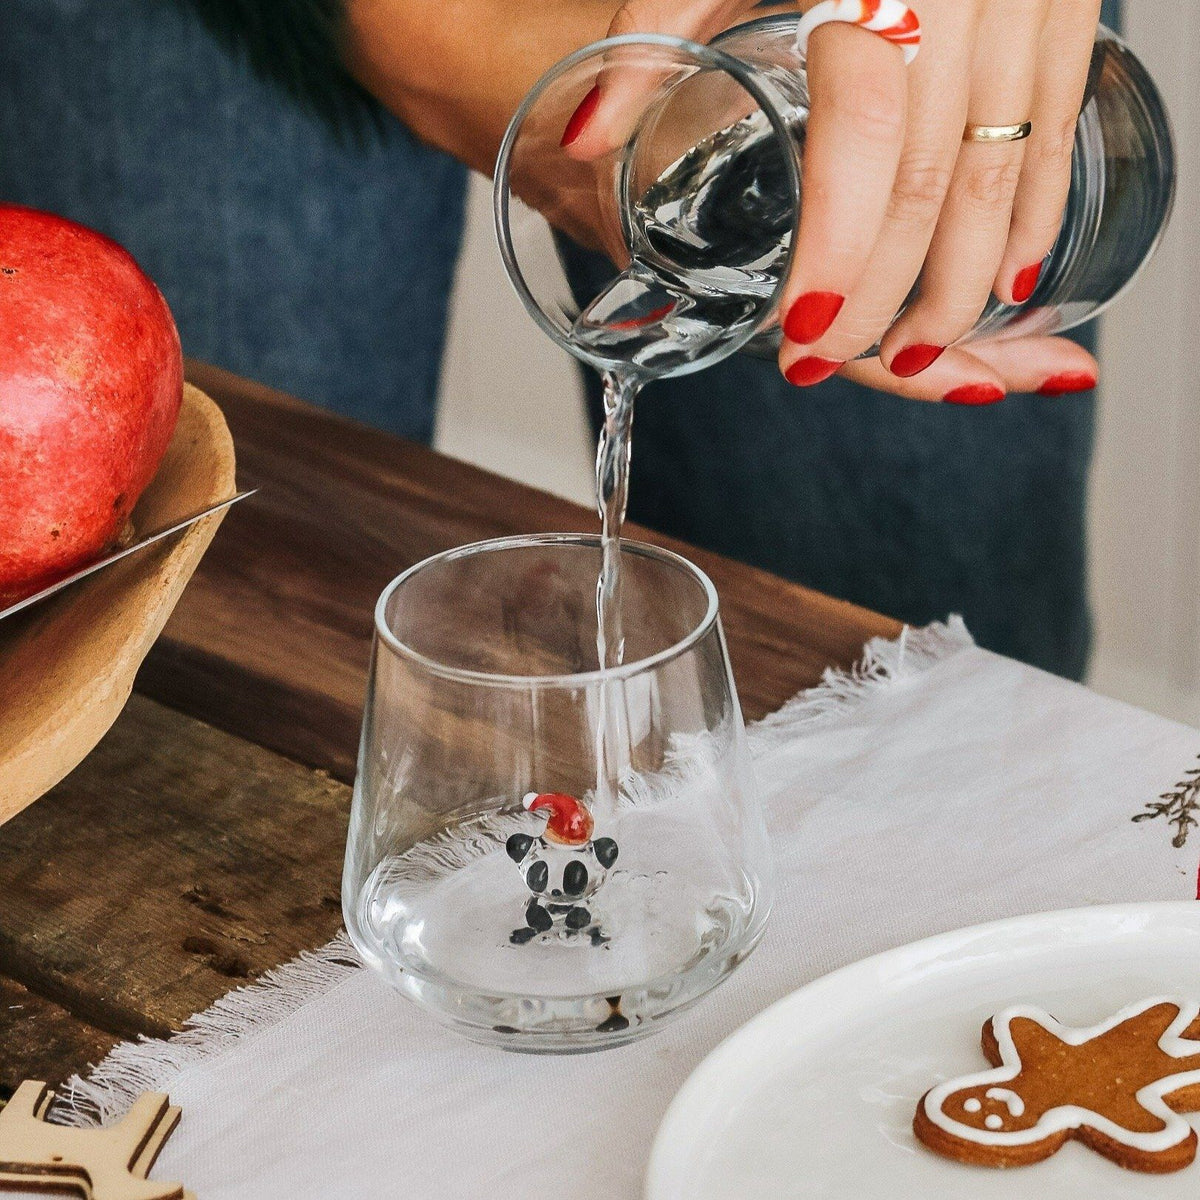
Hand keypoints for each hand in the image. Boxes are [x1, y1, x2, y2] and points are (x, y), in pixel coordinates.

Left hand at [570, 0, 1101, 402]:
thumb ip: (655, 29)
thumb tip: (585, 141)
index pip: (863, 144)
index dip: (838, 252)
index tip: (802, 333)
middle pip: (932, 185)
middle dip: (887, 298)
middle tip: (833, 363)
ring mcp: (1030, 3)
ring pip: (1003, 177)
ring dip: (962, 285)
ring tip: (916, 352)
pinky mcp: (1069, 10)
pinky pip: (1054, 138)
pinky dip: (1030, 221)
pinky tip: (1005, 284)